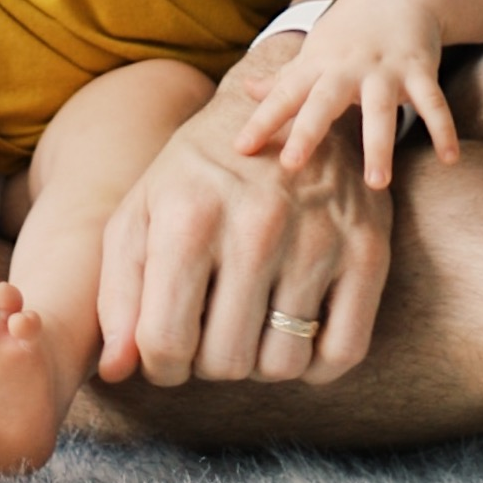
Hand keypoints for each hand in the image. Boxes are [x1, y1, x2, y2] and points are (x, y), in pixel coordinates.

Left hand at [96, 59, 392, 387]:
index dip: (160, 365)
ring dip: (259, 360)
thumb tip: (114, 372)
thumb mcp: (140, 215)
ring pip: (283, 365)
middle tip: (209, 328)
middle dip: (208, 361)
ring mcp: (319, 238)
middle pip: (226, 362)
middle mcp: (257, 226)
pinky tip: (292, 330)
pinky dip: (314, 362)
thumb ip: (117, 294)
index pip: (167, 343)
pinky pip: (342, 352)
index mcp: (189, 216)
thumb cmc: (196, 176)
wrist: (280, 110)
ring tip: (247, 321)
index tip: (166, 350)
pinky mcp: (367, 249)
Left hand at [233, 0, 457, 189]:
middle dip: (308, 131)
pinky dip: (443, 129)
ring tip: (377, 184)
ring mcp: (385, 69)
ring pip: (380, 109)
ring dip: (379, 145)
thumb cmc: (350, 27)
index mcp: (318, 65)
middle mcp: (348, 68)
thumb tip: (249, 89)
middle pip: (324, 101)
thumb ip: (285, 76)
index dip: (261, 120)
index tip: (241, 148)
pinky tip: (449, 160)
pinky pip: (433, 103)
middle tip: (292, 165)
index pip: (283, 95)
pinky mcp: (420, 70)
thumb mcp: (315, 49)